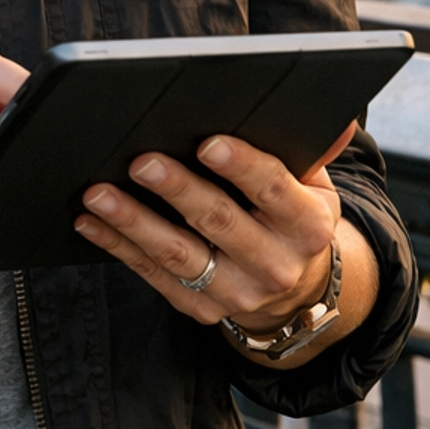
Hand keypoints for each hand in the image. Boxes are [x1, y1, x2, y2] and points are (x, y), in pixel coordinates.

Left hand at [72, 124, 375, 363]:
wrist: (295, 291)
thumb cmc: (292, 217)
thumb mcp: (314, 186)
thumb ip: (313, 149)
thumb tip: (339, 118)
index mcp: (308, 226)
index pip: (274, 190)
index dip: (242, 166)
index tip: (208, 142)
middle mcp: (276, 265)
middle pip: (220, 221)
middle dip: (177, 189)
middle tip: (140, 160)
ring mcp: (237, 293)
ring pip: (180, 255)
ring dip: (134, 222)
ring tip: (98, 193)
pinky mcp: (201, 310)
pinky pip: (154, 276)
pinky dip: (118, 248)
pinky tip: (90, 222)